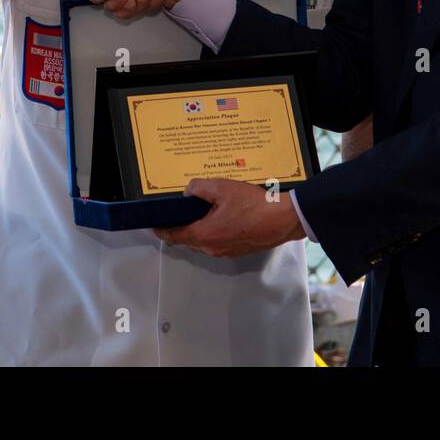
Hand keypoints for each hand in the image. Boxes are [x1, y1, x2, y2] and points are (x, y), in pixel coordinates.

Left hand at [154, 178, 305, 257]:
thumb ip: (199, 188)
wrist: (284, 219)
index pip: (173, 236)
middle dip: (186, 223)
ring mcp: (226, 252)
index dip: (162, 229)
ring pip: (205, 239)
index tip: (155, 224)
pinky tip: (228, 214)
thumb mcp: (222, 187)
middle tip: (189, 206)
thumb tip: (189, 193)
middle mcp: (212, 248)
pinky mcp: (238, 251)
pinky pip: (220, 241)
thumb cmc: (256, 205)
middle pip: (189, 237)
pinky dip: (218, 230)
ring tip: (212, 207)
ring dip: (204, 226)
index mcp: (204, 234)